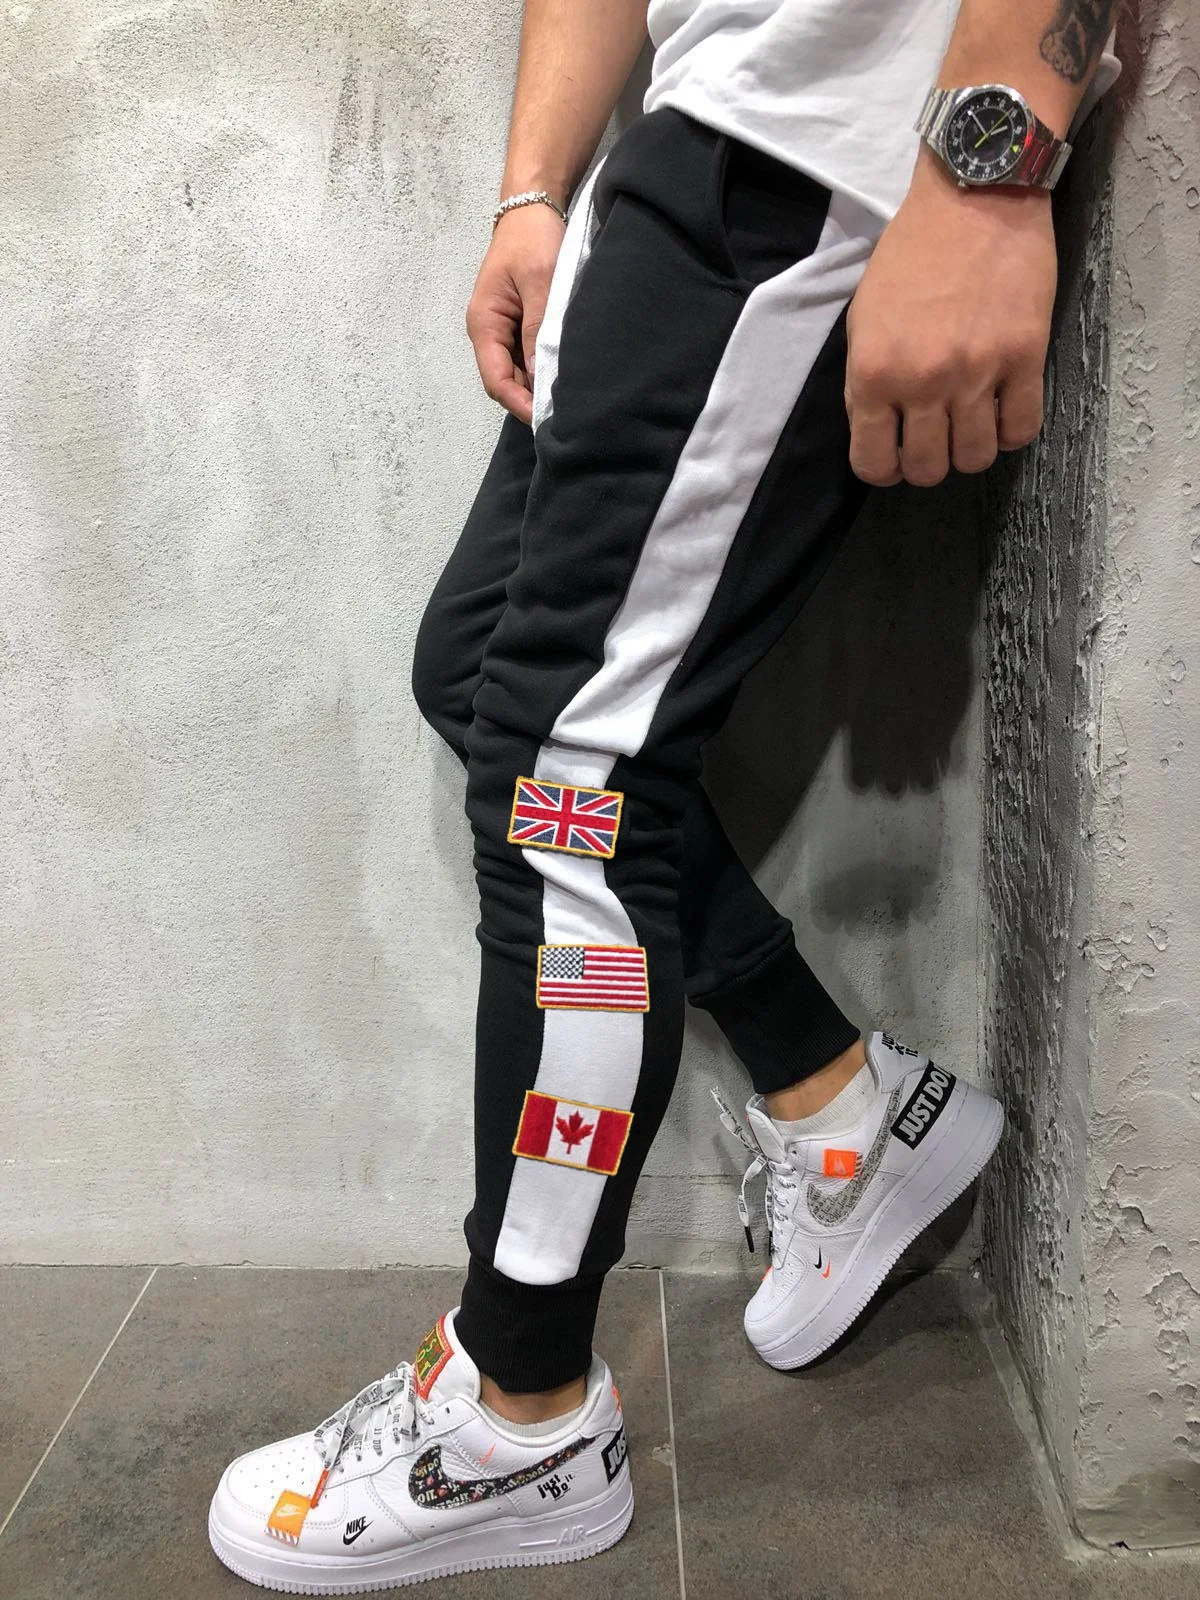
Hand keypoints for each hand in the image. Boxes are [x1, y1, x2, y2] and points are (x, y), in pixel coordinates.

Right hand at [465, 204, 566, 425]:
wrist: (532, 207)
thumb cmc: (533, 240)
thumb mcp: (539, 282)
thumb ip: (537, 329)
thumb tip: (538, 377)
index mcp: (484, 323)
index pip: (496, 379)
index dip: (519, 403)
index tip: (546, 419)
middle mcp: (487, 331)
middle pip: (504, 381)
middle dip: (528, 400)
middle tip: (562, 417)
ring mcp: (501, 329)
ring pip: (515, 372)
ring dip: (535, 387)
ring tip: (563, 401)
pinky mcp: (515, 324)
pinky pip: (524, 357)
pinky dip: (539, 370)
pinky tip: (560, 376)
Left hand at [844, 153, 1057, 487]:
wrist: (975, 196)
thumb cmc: (911, 253)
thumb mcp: (864, 318)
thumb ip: (868, 378)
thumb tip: (879, 428)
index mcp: (875, 373)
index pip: (874, 462)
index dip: (884, 468)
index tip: (895, 455)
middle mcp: (924, 382)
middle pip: (928, 469)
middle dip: (928, 463)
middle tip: (935, 437)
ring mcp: (978, 373)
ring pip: (976, 458)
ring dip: (971, 450)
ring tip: (971, 423)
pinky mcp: (1026, 358)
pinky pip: (1022, 429)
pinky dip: (1012, 431)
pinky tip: (1004, 410)